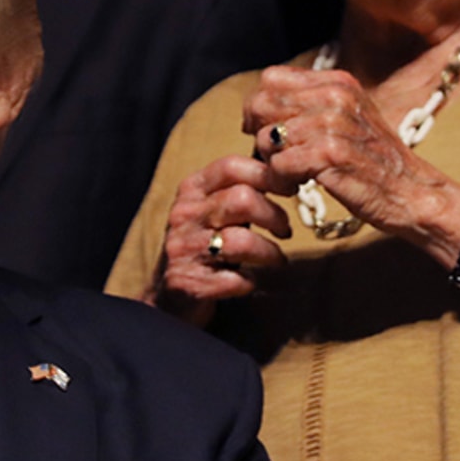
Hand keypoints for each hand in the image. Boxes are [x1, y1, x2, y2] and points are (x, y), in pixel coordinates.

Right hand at [155, 154, 295, 313]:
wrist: (169, 296)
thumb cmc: (204, 246)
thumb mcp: (214, 209)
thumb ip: (240, 187)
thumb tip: (283, 164)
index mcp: (191, 190)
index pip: (231, 166)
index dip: (268, 175)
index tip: (290, 189)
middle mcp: (184, 215)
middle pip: (242, 199)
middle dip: (274, 215)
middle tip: (285, 230)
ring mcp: (183, 249)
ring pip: (241, 241)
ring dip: (270, 252)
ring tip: (277, 259)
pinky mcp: (188, 282)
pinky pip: (235, 279)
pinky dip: (250, 281)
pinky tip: (249, 281)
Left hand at [243, 66, 455, 239]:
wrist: (413, 192)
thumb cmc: (373, 161)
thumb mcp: (346, 118)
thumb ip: (308, 105)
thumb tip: (254, 109)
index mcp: (337, 82)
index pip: (271, 78)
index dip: (259, 106)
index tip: (269, 130)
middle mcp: (335, 96)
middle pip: (262, 104)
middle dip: (260, 135)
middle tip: (278, 157)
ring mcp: (333, 123)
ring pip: (266, 138)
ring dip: (273, 163)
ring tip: (295, 175)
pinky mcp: (330, 154)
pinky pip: (278, 164)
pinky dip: (282, 181)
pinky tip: (299, 186)